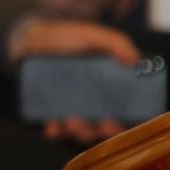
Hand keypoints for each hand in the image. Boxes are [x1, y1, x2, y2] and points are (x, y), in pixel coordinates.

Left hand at [8, 17, 141, 144]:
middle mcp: (90, 106)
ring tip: (73, 121)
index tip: (120, 121)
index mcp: (107, 92)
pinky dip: (53, 131)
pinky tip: (51, 127)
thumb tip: (136, 59)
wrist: (33, 37)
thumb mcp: (94, 37)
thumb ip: (116, 44)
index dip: (123, 125)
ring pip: (77, 131)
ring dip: (78, 131)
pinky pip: (52, 129)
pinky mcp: (47, 112)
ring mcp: (68, 110)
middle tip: (102, 124)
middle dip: (103, 131)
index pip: (122, 116)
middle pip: (101, 129)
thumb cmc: (68, 38)